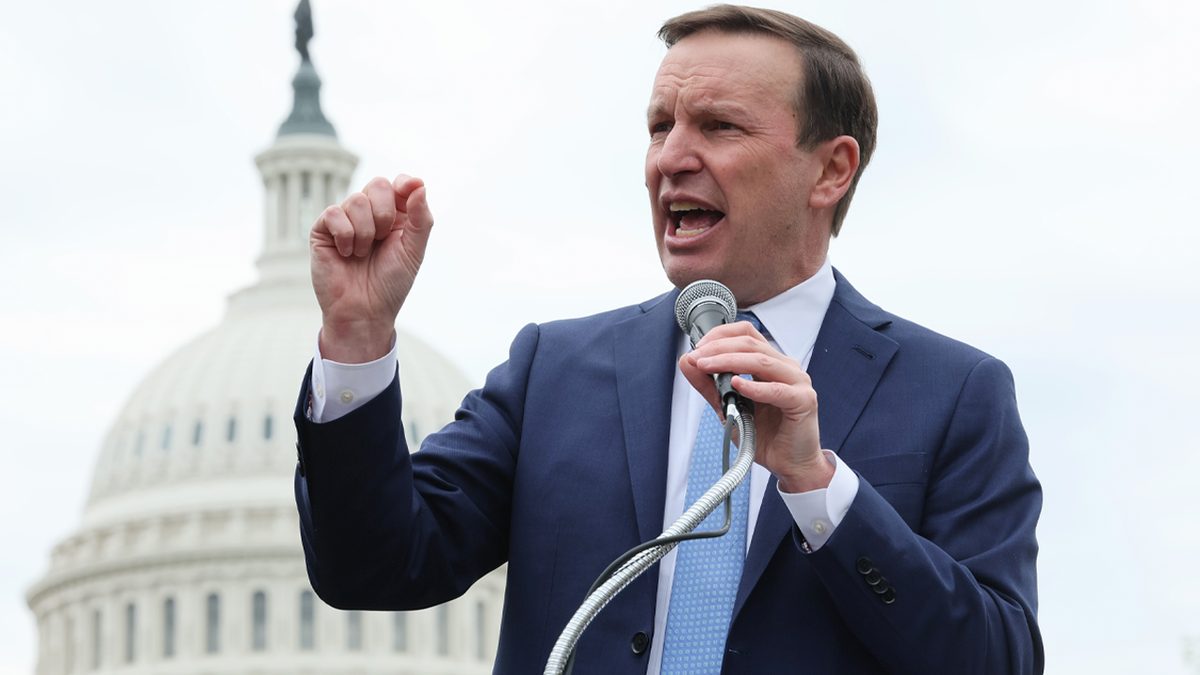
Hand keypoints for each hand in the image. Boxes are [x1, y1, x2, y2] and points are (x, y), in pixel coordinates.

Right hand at [311, 175, 432, 362]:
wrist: (364, 311)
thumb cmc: (390, 284)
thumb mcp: (414, 250)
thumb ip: (421, 217)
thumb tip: (419, 183)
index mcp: (396, 217)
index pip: (399, 185)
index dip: (404, 184)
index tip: (409, 191)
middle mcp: (370, 215)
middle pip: (378, 185)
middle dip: (384, 213)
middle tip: (382, 239)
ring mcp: (346, 221)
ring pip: (356, 200)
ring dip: (365, 231)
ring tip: (363, 254)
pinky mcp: (323, 230)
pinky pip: (334, 214)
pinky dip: (345, 235)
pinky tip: (346, 253)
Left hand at [679, 321, 833, 492]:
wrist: (788, 465)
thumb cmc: (766, 436)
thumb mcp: (728, 407)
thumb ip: (709, 385)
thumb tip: (687, 362)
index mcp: (770, 364)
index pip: (746, 334)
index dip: (720, 335)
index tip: (698, 347)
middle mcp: (785, 368)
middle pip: (750, 343)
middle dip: (718, 348)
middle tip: (698, 357)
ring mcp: (796, 382)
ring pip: (761, 360)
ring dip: (729, 361)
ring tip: (708, 366)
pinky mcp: (802, 401)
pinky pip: (776, 389)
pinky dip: (755, 386)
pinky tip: (737, 385)